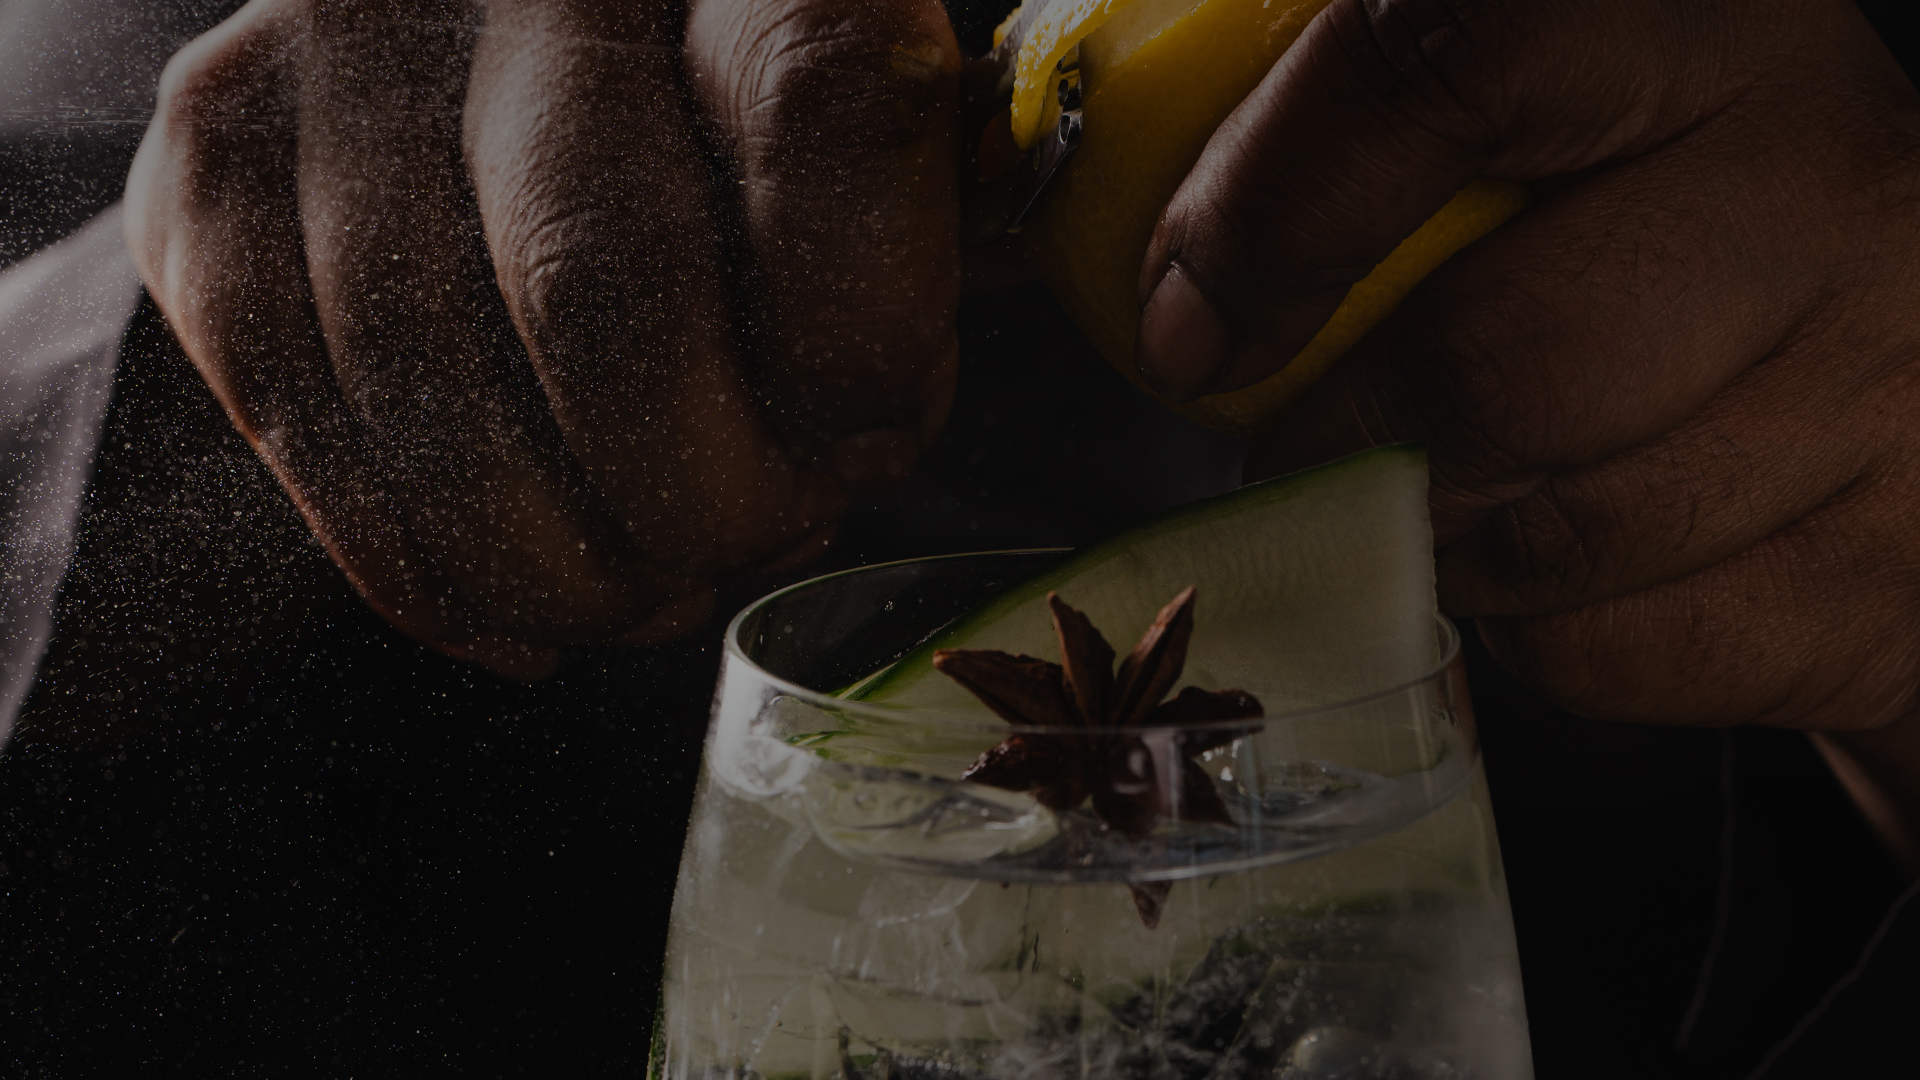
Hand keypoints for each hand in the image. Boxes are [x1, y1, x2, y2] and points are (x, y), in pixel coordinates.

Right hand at [125, 0, 961, 676]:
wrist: (502, 59)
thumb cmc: (728, 146)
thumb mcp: (865, 170)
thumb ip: (872, 278)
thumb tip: (814, 473)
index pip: (823, 100)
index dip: (857, 331)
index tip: (865, 446)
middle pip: (596, 269)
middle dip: (691, 489)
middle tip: (738, 546)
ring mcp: (340, 31)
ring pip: (421, 362)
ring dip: (553, 559)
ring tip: (636, 596)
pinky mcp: (214, 139)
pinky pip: (292, 403)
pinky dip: (422, 564)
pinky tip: (516, 611)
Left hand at [1136, 0, 1919, 854]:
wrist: (1912, 393)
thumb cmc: (1676, 240)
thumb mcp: (1564, 124)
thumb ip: (1380, 143)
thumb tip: (1169, 280)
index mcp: (1704, 28)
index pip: (1453, 61)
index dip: (1280, 207)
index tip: (1189, 321)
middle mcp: (1829, 187)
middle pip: (1495, 365)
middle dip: (1341, 442)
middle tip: (1299, 451)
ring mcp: (1887, 389)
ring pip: (1548, 540)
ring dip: (1441, 542)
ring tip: (1451, 492)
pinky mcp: (1888, 574)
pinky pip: (1611, 652)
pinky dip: (1537, 631)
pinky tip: (1567, 558)